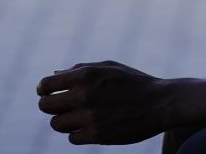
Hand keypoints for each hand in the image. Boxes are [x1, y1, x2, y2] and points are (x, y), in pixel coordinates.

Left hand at [37, 60, 171, 144]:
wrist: (161, 102)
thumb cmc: (135, 82)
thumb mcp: (109, 67)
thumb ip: (80, 69)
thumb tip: (54, 75)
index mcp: (85, 75)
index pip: (45, 85)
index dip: (44, 90)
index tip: (50, 94)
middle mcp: (84, 95)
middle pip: (46, 106)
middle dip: (52, 107)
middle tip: (64, 107)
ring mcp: (89, 116)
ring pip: (57, 124)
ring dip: (66, 122)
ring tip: (81, 117)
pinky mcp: (97, 135)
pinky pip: (72, 138)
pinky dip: (79, 134)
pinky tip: (92, 126)